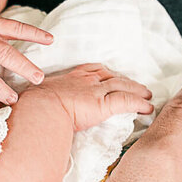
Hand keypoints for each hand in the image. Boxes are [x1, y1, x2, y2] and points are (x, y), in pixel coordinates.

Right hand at [30, 63, 153, 130]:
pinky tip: (148, 108)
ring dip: (137, 90)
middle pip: (112, 76)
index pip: (93, 70)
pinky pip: (127, 101)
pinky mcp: (104, 104)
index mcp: (70, 77)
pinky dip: (139, 103)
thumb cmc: (33, 106)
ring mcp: (96, 91)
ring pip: (123, 86)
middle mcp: (86, 80)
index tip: (112, 76)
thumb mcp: (39, 98)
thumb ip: (45, 101)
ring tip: (147, 95)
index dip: (105, 73)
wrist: (39, 109)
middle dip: (126, 80)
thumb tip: (39, 110)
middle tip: (137, 86)